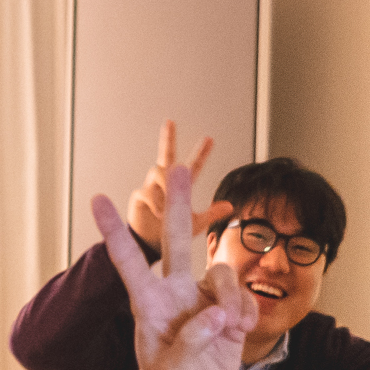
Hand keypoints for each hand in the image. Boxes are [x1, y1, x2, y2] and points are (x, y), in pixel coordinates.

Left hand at [95, 141, 255, 369]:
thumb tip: (218, 314)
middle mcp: (174, 294)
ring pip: (223, 274)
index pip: (129, 262)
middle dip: (178, 204)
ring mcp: (201, 299)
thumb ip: (192, 340)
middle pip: (176, 241)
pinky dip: (247, 313)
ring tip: (231, 330)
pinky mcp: (227, 309)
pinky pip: (243, 296)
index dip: (115, 231)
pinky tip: (240, 334)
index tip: (98, 200)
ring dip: (234, 299)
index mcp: (149, 305)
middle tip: (176, 167)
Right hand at [125, 121, 232, 260]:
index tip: (210, 139)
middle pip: (166, 155)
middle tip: (170, 122)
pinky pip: (146, 192)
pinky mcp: (139, 196)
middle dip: (168, 138)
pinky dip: (155, 202)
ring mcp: (151, 187)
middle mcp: (165, 182)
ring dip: (165, 188)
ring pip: (158, 173)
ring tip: (166, 210)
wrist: (151, 247)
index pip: (193, 166)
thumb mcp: (194, 224)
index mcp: (181, 186)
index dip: (201, 153)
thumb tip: (230, 205)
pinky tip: (158, 214)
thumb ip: (211, 214)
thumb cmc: (172, 233)